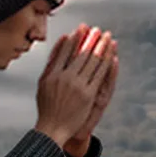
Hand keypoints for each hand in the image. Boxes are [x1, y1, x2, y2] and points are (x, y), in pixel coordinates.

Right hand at [34, 24, 115, 151]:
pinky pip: (101, 75)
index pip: (66, 50)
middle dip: (91, 40)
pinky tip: (112, 55)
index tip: (81, 28)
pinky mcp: (90, 95)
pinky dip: (107, 64)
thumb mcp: (43, 82)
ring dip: (102, 48)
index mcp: (53, 74)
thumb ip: (52, 61)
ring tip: (107, 38)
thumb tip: (61, 41)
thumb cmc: (47, 106)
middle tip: (97, 30)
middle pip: (82, 54)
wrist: (53, 128)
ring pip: (93, 62)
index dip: (75, 38)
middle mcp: (65, 78)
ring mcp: (78, 86)